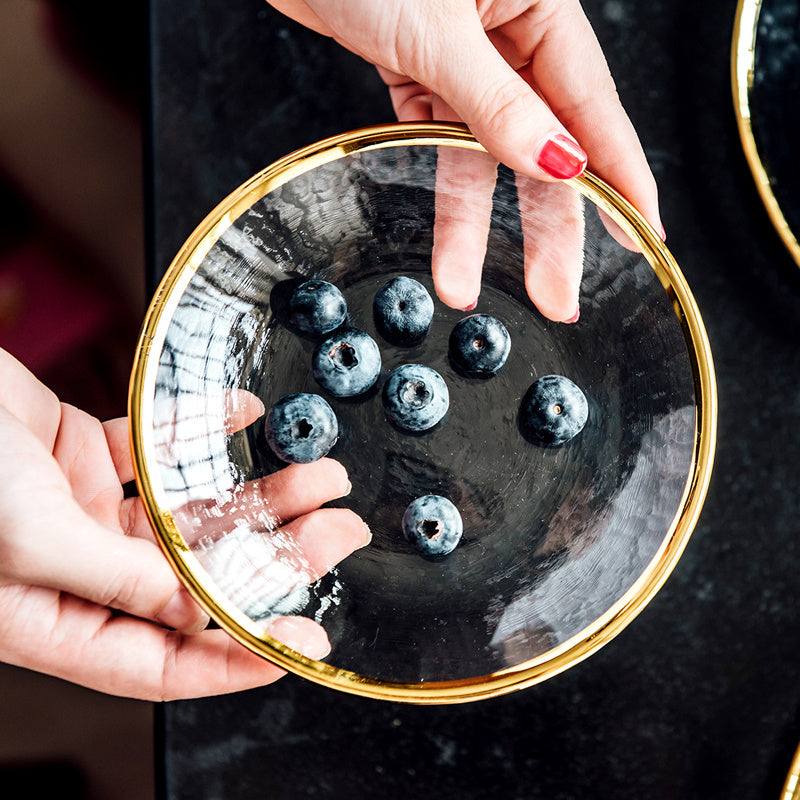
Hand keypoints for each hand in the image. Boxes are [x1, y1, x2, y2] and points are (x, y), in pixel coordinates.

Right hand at [0, 349, 366, 699]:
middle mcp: (79, 569)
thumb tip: (202, 610)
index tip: (304, 641)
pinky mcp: (86, 453)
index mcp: (55, 618)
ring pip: (191, 510)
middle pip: (197, 576)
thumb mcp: (30, 539)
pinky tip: (248, 413)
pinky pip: (159, 445)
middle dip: (274, 556)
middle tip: (339, 535)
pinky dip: (202, 429)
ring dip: (257, 492)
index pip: (163, 659)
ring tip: (322, 475)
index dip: (238, 656)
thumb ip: (120, 578)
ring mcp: (85, 510)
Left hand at [268, 0, 660, 320]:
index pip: (593, 105)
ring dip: (475, 225)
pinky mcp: (418, 73)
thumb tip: (556, 161)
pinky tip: (448, 240)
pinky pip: (440, 142)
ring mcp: (462, 57)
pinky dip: (440, 191)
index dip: (620, 175)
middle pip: (542, 144)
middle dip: (547, 225)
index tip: (643, 232)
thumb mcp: (436, 28)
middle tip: (556, 293)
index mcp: (540, 3)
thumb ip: (495, 101)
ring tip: (469, 287)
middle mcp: (509, 32)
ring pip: (484, 155)